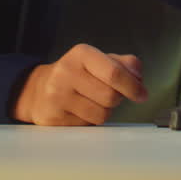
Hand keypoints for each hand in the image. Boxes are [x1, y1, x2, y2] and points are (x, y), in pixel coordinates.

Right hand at [11, 44, 146, 124]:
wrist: (38, 90)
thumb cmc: (76, 75)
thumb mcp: (99, 61)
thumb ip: (123, 64)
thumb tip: (139, 76)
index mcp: (81, 54)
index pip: (114, 73)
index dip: (133, 86)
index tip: (142, 95)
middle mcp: (66, 72)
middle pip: (110, 96)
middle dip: (117, 99)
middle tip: (109, 95)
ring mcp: (57, 95)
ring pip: (101, 114)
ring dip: (104, 111)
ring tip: (92, 102)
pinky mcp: (53, 117)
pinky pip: (87, 126)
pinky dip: (90, 121)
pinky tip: (80, 111)